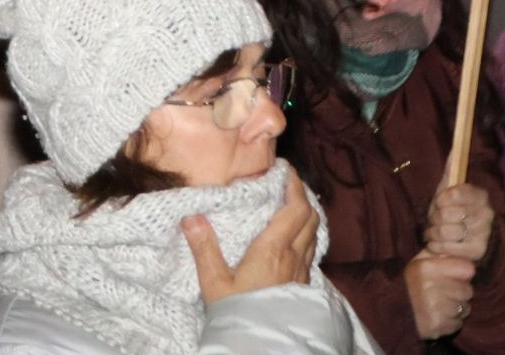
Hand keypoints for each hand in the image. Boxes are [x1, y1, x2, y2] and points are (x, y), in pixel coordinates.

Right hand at [184, 172, 317, 304]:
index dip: (293, 184)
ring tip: (289, 203)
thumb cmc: (239, 313)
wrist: (264, 347)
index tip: (283, 167)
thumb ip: (203, 247)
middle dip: (301, 194)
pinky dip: (305, 233)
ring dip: (305, 213)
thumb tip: (191, 216)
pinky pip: (310, 249)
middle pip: (309, 216)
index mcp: (273, 249)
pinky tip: (291, 238)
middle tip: (285, 181)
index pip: (295, 207)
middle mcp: (293, 256)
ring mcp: (301, 271)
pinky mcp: (302, 284)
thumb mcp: (214, 282)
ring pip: (313, 233)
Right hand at [405, 250, 474, 338]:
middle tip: (442, 293)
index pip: (468, 268)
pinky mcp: (437, 326)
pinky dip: (450, 322)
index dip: (460, 272)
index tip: (450, 274)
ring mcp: (434, 308)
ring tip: (439, 306)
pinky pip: (457, 324)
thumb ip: (438, 253)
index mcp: (426, 268)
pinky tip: (437, 317)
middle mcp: (430, 287)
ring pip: (464, 309)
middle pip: (468, 290)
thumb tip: (459, 243)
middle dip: (459, 293)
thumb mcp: (418, 262)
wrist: (389, 311)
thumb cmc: (408, 284)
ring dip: (455, 309)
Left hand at [424, 179, 493, 263]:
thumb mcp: (449, 190)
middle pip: (445, 214)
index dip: (442, 199)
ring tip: (436, 232)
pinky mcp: (477, 252)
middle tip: (437, 219)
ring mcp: (483, 234)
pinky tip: (438, 243)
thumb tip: (453, 148)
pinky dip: (436, 246)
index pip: (455, 193)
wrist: (467, 238)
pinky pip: (446, 248)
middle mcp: (486, 214)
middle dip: (434, 217)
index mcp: (479, 196)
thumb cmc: (453, 209)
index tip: (440, 202)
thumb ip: (451, 171)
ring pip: (445, 232)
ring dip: (433, 233)